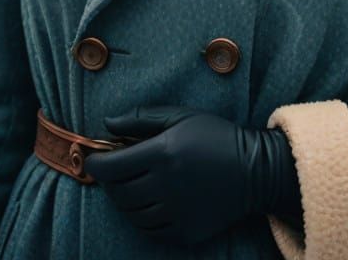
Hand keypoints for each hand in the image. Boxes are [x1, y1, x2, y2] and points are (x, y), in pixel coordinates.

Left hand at [84, 106, 299, 246]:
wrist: (254, 170)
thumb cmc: (215, 135)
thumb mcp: (180, 116)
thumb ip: (140, 119)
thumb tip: (106, 124)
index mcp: (163, 153)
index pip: (112, 167)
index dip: (96, 164)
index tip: (93, 160)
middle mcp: (166, 185)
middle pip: (118, 193)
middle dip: (110, 182)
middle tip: (115, 172)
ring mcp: (176, 212)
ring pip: (132, 214)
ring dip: (125, 201)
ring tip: (132, 186)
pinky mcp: (186, 231)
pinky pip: (150, 231)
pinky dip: (141, 219)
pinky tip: (149, 203)